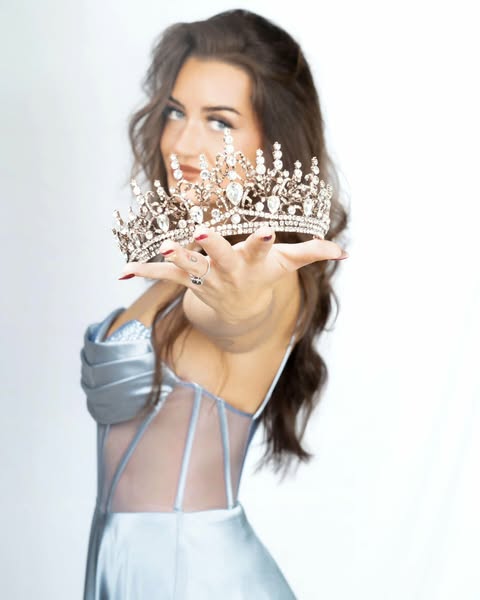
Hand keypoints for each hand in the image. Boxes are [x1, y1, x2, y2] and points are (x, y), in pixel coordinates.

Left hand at [118, 225, 347, 322]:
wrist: (239, 314)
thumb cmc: (263, 279)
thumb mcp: (287, 266)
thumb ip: (312, 253)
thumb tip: (345, 251)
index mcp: (253, 263)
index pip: (261, 251)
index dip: (264, 243)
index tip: (266, 232)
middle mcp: (228, 271)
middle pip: (221, 257)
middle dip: (213, 246)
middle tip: (202, 234)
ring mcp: (206, 277)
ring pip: (189, 267)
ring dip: (174, 260)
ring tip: (160, 251)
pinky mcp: (187, 281)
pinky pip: (164, 278)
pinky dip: (144, 273)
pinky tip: (123, 270)